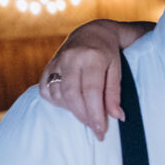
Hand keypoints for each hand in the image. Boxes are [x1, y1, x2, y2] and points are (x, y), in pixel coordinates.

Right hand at [40, 20, 139, 137]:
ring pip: (58, 95)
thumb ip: (115, 93)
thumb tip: (117, 117)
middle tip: (95, 128)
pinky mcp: (48, 67)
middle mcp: (71, 58)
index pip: (91, 92)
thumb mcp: (117, 70)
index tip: (100, 132)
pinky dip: (57, 101)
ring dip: (71, 110)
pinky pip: (46, 90)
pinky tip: (71, 102)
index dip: (95, 115)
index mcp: (92, 57)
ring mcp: (57, 61)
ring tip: (86, 113)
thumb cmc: (109, 54)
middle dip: (83, 117)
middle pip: (72, 96)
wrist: (92, 33)